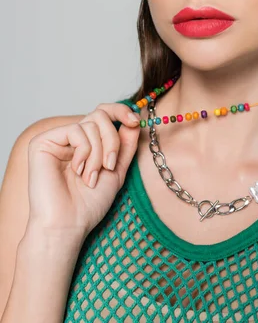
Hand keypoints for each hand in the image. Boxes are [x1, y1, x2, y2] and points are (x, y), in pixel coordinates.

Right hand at [26, 102, 140, 239]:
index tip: (135, 121)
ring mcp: (56, 139)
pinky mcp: (42, 142)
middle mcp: (70, 138)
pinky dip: (84, 151)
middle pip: (100, 115)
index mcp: (87, 142)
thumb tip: (134, 120)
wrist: (67, 226)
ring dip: (98, 152)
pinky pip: (75, 131)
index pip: (104, 113)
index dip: (121, 111)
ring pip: (90, 123)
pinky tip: (78, 171)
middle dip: (111, 140)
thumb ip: (125, 146)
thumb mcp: (116, 171)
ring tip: (91, 177)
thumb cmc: (89, 205)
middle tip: (109, 165)